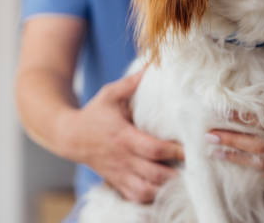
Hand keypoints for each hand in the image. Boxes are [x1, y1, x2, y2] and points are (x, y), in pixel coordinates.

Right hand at [58, 70, 183, 202]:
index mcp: (124, 137)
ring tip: (184, 181)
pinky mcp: (116, 182)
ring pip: (145, 191)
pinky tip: (165, 191)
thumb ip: (131, 83)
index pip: (153, 149)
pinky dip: (151, 197)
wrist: (68, 135)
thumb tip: (152, 66)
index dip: (175, 151)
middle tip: (196, 169)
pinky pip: (135, 197)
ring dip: (165, 189)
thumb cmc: (94, 113)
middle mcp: (123, 159)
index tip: (192, 149)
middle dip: (176, 175)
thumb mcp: (109, 94)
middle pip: (153, 175)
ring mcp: (119, 173)